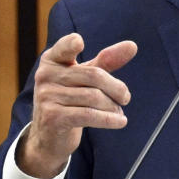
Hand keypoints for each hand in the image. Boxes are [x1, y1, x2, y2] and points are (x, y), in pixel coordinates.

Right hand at [16, 33, 137, 178]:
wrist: (49, 136)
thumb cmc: (69, 99)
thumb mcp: (85, 77)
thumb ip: (106, 61)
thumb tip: (132, 46)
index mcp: (52, 60)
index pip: (63, 48)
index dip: (71, 44)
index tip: (79, 42)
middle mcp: (45, 75)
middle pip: (94, 75)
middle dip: (116, 88)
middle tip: (125, 97)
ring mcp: (46, 96)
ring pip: (94, 97)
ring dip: (113, 106)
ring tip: (118, 112)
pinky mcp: (52, 117)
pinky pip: (88, 115)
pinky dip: (109, 119)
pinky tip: (120, 121)